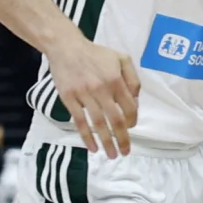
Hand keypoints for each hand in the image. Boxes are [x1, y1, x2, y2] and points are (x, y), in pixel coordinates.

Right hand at [46, 38, 140, 158]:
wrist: (66, 47)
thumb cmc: (97, 54)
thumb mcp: (122, 59)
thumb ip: (133, 79)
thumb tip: (135, 101)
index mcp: (116, 80)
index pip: (129, 107)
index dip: (132, 120)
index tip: (131, 127)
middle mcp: (101, 89)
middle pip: (115, 119)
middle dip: (122, 139)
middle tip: (126, 152)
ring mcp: (84, 95)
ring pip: (98, 123)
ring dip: (106, 141)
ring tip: (112, 155)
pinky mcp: (68, 99)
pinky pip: (79, 121)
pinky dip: (86, 136)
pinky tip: (93, 147)